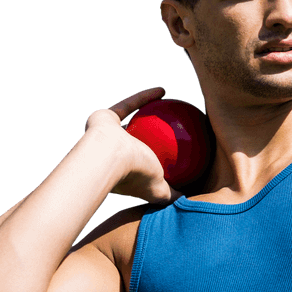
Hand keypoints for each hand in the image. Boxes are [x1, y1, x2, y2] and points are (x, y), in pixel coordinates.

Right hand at [83, 86, 181, 203]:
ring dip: (148, 112)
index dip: (156, 160)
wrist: (107, 159)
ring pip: (130, 120)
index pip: (143, 165)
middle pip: (136, 142)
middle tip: (172, 128)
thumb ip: (172, 195)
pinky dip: (145, 97)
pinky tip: (163, 91)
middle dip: (149, 136)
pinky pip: (129, 104)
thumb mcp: (159, 190)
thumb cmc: (134, 175)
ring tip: (170, 106)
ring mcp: (106, 135)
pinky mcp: (103, 118)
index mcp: (124, 171)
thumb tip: (188, 200)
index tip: (174, 153)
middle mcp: (114, 153)